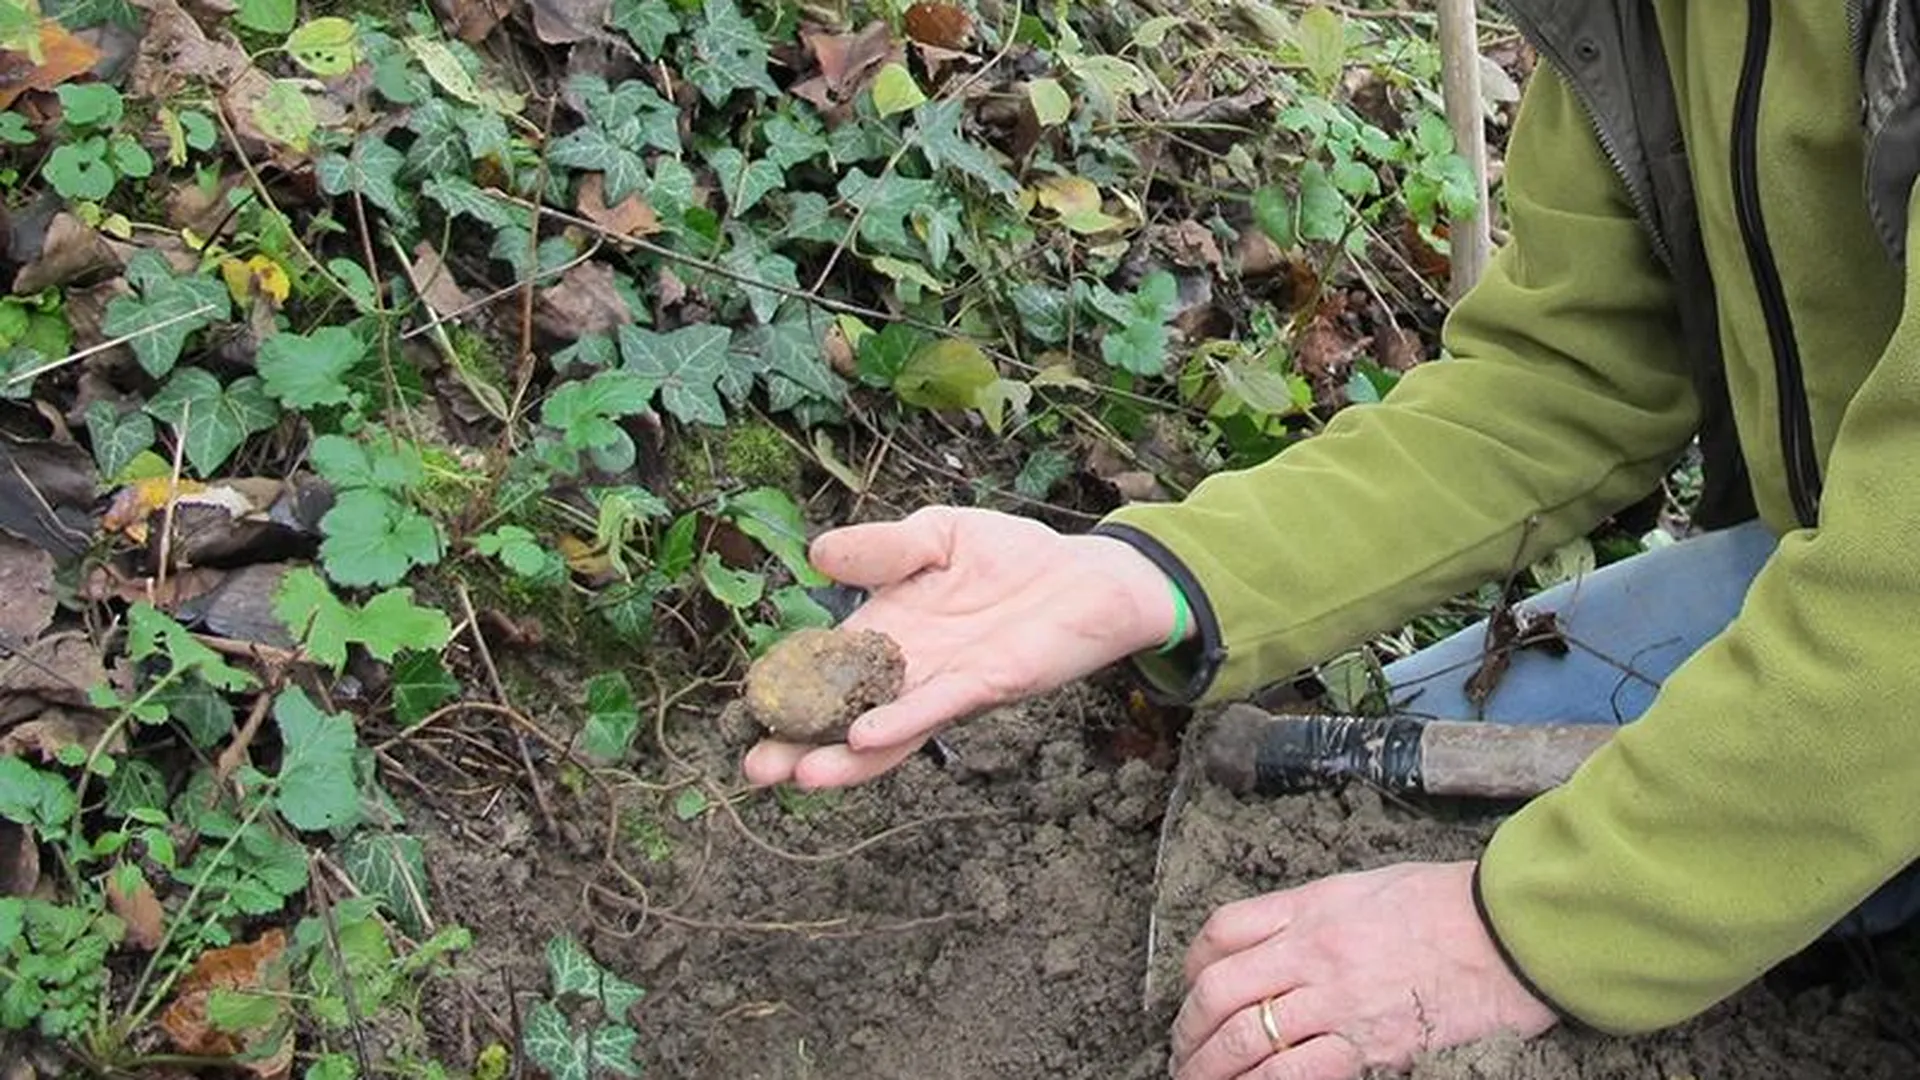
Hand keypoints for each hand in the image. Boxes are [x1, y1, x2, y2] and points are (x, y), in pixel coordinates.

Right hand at [742, 506, 1179, 789]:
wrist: (1090, 573)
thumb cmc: (1010, 558)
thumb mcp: (935, 536)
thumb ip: (882, 548)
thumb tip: (818, 552)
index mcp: (889, 632)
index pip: (828, 667)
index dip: (790, 688)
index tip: (748, 710)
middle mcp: (912, 669)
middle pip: (848, 714)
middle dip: (803, 745)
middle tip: (755, 772)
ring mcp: (948, 682)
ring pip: (888, 729)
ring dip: (844, 758)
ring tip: (797, 775)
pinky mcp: (989, 682)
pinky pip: (939, 707)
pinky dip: (901, 723)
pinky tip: (863, 737)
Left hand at [1170, 861, 1556, 1078]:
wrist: (1510, 931)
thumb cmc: (1450, 904)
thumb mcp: (1367, 887)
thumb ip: (1318, 913)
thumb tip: (1283, 939)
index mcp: (1310, 908)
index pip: (1223, 932)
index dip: (1193, 966)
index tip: (1191, 989)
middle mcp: (1311, 951)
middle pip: (1218, 991)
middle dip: (1188, 1030)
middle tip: (1181, 1052)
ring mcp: (1336, 1000)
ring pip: (1243, 1038)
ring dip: (1209, 1067)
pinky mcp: (1368, 1046)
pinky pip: (1292, 1074)